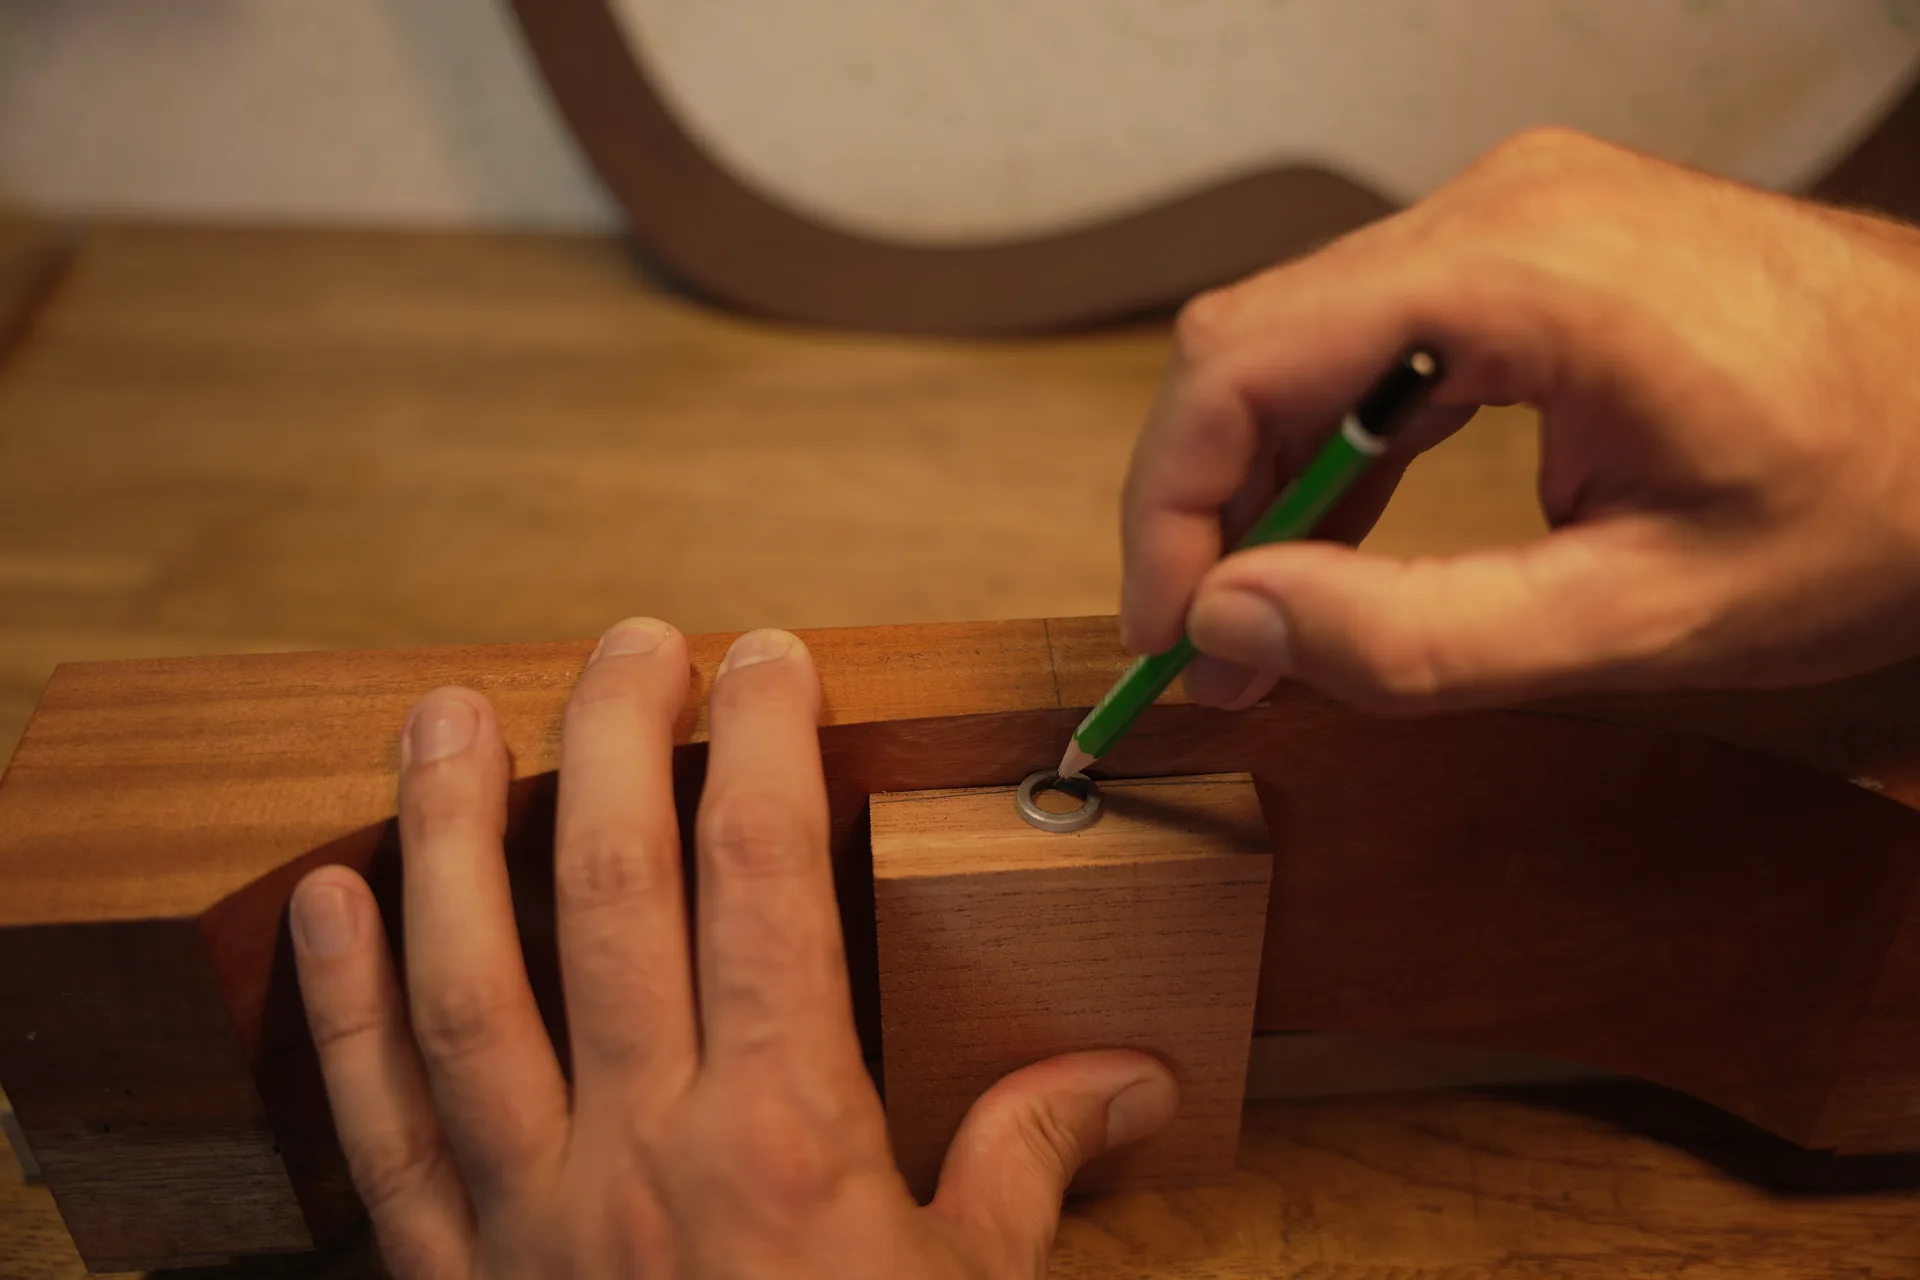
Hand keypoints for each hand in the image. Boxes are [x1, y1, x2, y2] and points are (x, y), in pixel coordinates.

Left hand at [288, 620, 1176, 1277]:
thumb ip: (1031, 1170)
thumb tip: (1132, 1080)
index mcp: (781, 1138)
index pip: (767, 886)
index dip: (764, 751)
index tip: (768, 660)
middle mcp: (636, 1150)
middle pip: (610, 895)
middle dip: (618, 742)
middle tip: (633, 642)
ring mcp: (520, 1211)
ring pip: (462, 983)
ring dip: (444, 833)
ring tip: (436, 711)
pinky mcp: (443, 1273)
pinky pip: (372, 1123)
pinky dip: (339, 1008)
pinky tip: (323, 902)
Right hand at [1121, 127, 1919, 712]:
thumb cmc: (1873, 495)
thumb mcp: (1645, 612)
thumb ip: (1420, 634)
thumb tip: (1235, 627)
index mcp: (1519, 270)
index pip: (1239, 364)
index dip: (1169, 512)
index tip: (1174, 640)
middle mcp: (1496, 203)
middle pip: (1249, 344)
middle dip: (1205, 506)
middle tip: (1215, 653)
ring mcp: (1511, 208)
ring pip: (1295, 335)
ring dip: (1263, 479)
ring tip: (1272, 614)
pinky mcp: (1526, 239)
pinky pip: (1369, 330)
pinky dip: (1332, 438)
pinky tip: (1339, 533)